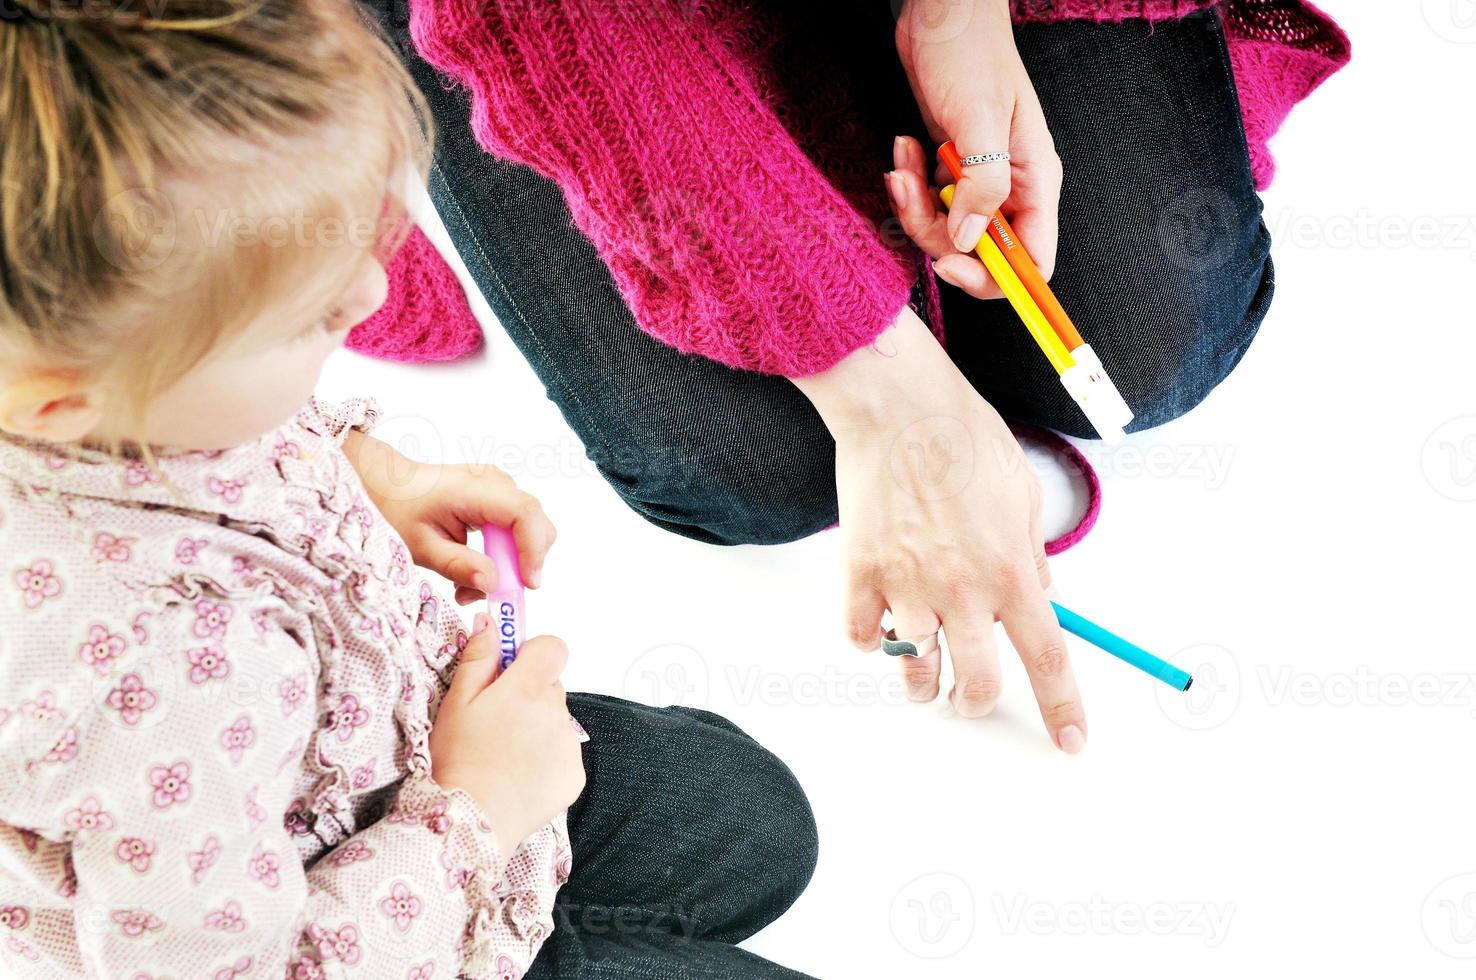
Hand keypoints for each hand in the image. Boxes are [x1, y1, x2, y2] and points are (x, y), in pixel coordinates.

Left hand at [343, 431, 555, 603]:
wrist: (387, 483)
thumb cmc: (398, 508)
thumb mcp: (420, 546)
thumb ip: (457, 565)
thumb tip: (493, 583)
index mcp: (474, 490)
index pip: (524, 514)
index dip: (533, 549)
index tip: (527, 583)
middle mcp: (495, 483)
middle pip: (535, 523)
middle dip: (524, 563)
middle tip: (494, 591)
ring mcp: (499, 488)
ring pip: (529, 529)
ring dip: (511, 563)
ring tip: (472, 584)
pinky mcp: (498, 498)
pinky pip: (516, 529)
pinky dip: (503, 554)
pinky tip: (475, 567)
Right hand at [429, 617, 585, 847]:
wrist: (470, 820)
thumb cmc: (456, 758)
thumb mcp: (457, 702)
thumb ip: (479, 658)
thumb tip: (490, 622)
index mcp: (527, 688)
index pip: (553, 647)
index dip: (533, 655)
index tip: (511, 672)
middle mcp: (556, 712)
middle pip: (551, 687)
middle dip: (529, 696)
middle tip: (497, 723)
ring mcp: (568, 745)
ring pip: (557, 721)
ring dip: (538, 729)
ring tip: (505, 755)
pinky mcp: (575, 775)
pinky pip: (564, 753)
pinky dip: (547, 760)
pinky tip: (519, 776)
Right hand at [793, 308, 1085, 751]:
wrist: (898, 407)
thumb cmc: (964, 438)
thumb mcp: (1023, 494)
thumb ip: (1032, 555)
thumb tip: (1037, 597)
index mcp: (1012, 571)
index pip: (1048, 659)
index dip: (1062, 708)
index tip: (1070, 741)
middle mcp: (963, 589)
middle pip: (977, 683)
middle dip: (974, 703)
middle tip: (968, 698)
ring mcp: (907, 585)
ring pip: (914, 669)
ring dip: (919, 683)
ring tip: (920, 678)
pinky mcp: (860, 573)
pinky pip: (861, 634)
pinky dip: (871, 638)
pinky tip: (880, 621)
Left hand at [892, 0, 1061, 297]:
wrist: (943, 13)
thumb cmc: (970, 53)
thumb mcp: (979, 120)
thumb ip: (982, 186)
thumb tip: (969, 242)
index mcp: (1035, 181)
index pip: (1033, 261)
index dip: (994, 277)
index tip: (950, 261)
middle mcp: (1012, 187)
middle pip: (981, 252)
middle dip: (938, 236)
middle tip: (912, 198)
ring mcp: (980, 179)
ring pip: (948, 231)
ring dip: (915, 209)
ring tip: (902, 166)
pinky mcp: (953, 168)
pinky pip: (930, 203)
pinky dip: (911, 187)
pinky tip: (905, 151)